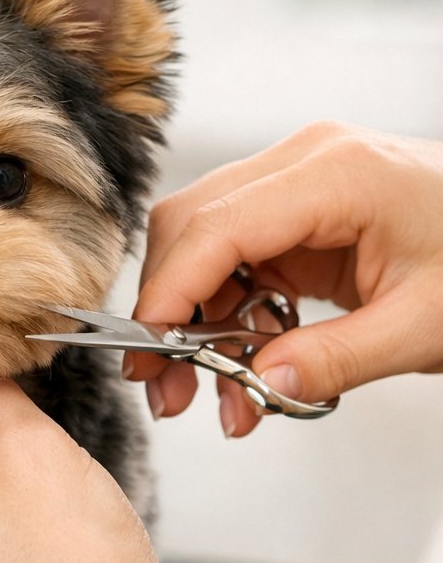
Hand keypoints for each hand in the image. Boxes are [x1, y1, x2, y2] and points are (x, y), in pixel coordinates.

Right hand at [127, 122, 442, 436]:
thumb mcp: (424, 326)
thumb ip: (338, 357)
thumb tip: (263, 385)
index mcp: (339, 173)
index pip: (219, 225)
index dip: (170, 291)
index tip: (147, 352)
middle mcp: (305, 163)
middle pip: (191, 225)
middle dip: (168, 311)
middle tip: (164, 389)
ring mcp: (298, 184)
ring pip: (202, 245)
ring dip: (194, 323)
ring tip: (210, 399)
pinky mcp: (299, 215)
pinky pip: (235, 262)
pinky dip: (227, 316)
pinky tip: (243, 368)